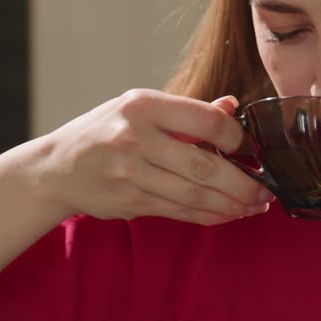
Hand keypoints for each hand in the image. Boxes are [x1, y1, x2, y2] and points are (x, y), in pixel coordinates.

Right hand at [30, 89, 271, 224]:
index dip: (237, 137)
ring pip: (193, 194)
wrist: (56, 168)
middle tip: (265, 190)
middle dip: (242, 183)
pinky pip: (178, 211)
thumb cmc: (107, 131)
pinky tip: (228, 214)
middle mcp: (135, 138)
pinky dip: (208, 215)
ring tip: (254, 206)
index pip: (205, 120)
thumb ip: (187, 111)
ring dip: (230, 204)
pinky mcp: (129, 201)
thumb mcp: (140, 108)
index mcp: (143, 106)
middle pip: (203, 166)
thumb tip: (232, 106)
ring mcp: (130, 173)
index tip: (251, 149)